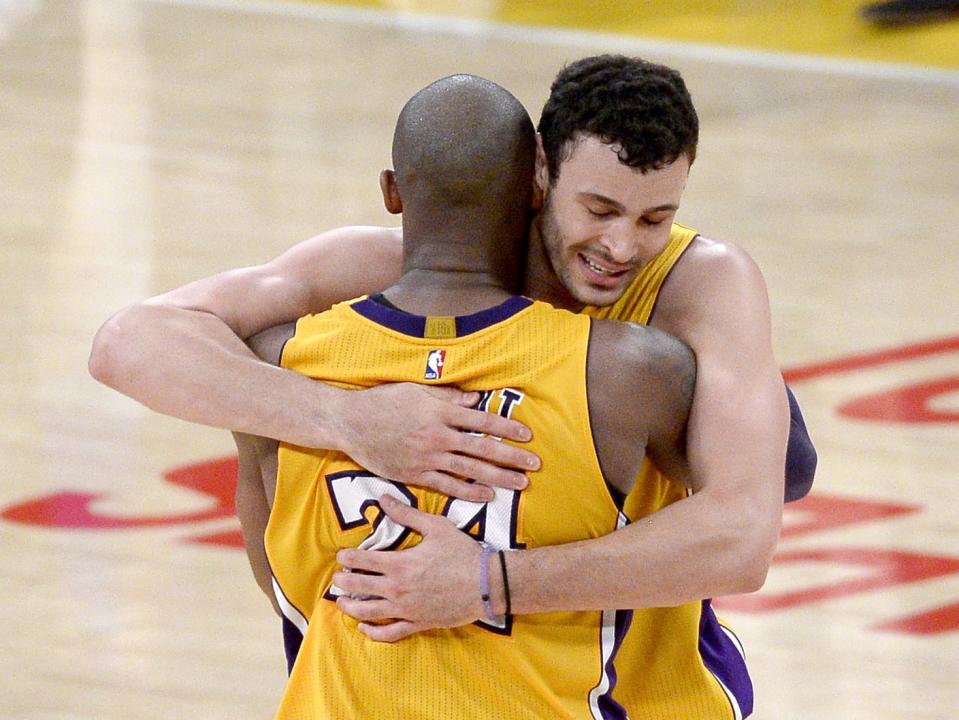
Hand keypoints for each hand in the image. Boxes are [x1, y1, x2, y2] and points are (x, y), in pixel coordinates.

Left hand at [334, 495, 483, 641]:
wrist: (486, 584)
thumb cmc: (462, 553)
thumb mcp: (436, 527)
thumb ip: (406, 514)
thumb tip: (383, 498)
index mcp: (399, 564)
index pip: (362, 561)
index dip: (347, 558)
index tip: (340, 556)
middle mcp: (397, 589)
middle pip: (359, 587)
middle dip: (343, 582)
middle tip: (336, 578)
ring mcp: (406, 609)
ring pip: (368, 612)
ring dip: (351, 607)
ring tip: (341, 602)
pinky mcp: (418, 623)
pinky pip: (390, 632)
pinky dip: (373, 632)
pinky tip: (364, 627)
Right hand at [338, 382, 539, 500]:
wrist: (350, 423)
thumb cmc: (383, 402)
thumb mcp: (416, 390)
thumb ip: (448, 396)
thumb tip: (477, 398)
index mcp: (440, 412)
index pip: (482, 420)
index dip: (507, 428)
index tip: (527, 435)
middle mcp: (437, 436)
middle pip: (482, 448)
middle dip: (511, 457)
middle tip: (534, 465)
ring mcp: (427, 458)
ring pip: (470, 470)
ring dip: (498, 477)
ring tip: (520, 483)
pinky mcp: (415, 475)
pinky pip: (447, 486)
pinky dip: (468, 491)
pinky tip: (487, 495)